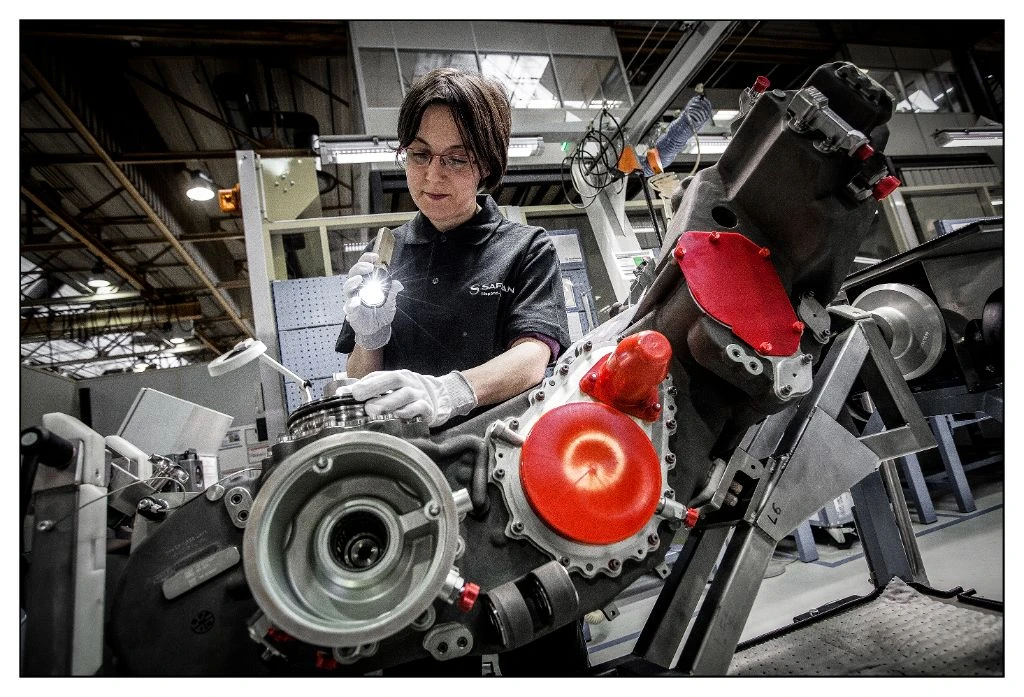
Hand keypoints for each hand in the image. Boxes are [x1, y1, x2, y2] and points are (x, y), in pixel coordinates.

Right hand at [342, 252, 403, 350]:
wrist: (377, 329)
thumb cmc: (382, 313)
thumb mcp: (391, 303)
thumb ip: (393, 293)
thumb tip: (399, 284)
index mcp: (366, 282)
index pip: (363, 267)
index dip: (367, 259)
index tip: (375, 257)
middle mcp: (357, 288)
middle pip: (353, 273)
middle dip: (359, 267)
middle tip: (369, 267)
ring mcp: (353, 299)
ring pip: (347, 287)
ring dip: (352, 282)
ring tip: (359, 279)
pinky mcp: (351, 311)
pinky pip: (349, 306)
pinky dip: (352, 303)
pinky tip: (357, 301)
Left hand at [350, 370, 477, 427]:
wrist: (438, 399)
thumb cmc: (407, 396)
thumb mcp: (392, 389)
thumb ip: (372, 390)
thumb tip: (346, 394)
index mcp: (399, 376)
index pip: (382, 375)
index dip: (367, 382)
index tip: (352, 391)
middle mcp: (410, 382)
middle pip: (394, 379)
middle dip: (375, 387)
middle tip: (358, 398)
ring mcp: (420, 395)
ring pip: (406, 394)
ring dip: (388, 402)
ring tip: (372, 410)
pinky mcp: (428, 409)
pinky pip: (420, 408)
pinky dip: (408, 411)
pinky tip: (397, 415)